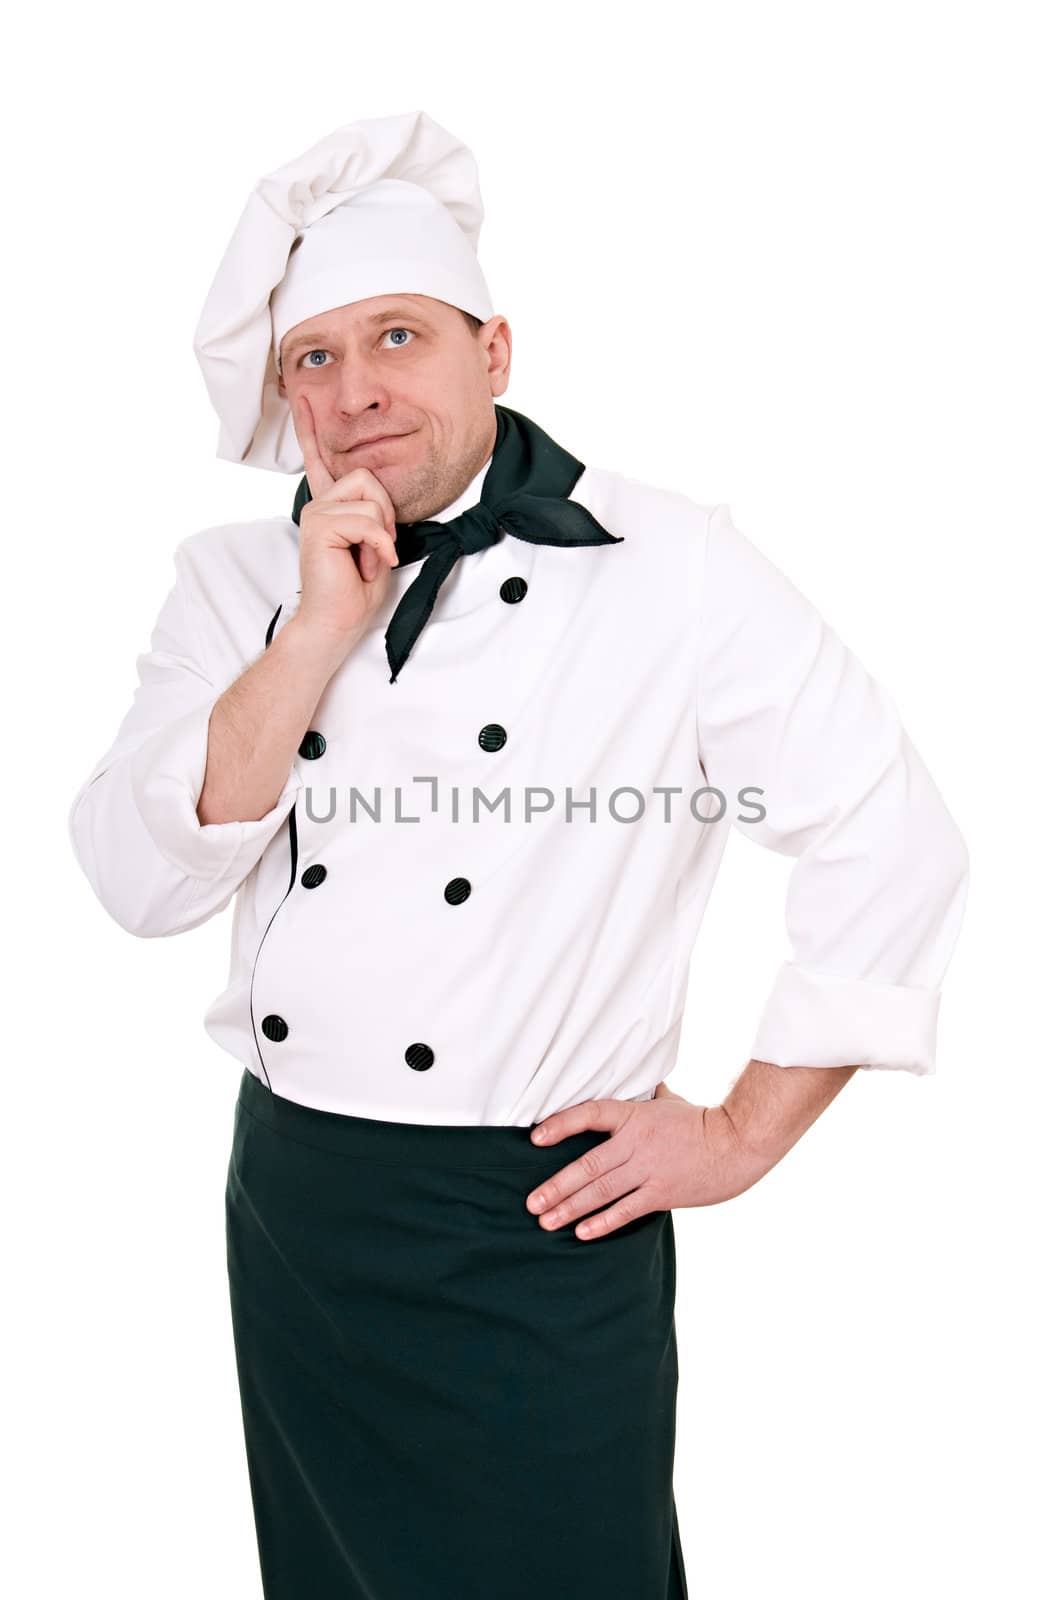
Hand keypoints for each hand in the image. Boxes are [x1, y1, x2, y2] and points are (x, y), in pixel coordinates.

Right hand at [289, 393, 400, 652]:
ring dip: (382, 535)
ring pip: (370, 500)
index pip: (319, 460)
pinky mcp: (318, 524)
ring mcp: (316, 512)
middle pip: (367, 477)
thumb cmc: (356, 590)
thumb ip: (373, 514)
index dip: (310, 428)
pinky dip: (378, 546)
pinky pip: (367, 521)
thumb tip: (379, 498)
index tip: (300, 398)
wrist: (337, 622)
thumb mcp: (375, 543)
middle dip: (385, 514)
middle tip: (377, 549)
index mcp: (329, 506)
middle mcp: (319, 503)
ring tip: (367, 561)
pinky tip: (367, 566)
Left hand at [525, 1081, 762, 1239]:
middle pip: (587, 1165)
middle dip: (555, 1186)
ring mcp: (649, 1170)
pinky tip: (581, 1232)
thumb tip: (634, 1080)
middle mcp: (637, 1143)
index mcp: (635, 1115)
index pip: (590, 1114)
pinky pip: (626, 1210)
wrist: (737, 1144)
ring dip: (570, 1207)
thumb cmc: (702, 1121)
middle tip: (531, 1203)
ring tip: (546, 1221)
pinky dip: (602, 1223)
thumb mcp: (668, 1101)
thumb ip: (644, 1096)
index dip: (561, 1125)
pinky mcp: (662, 1194)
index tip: (535, 1138)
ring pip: (601, 1191)